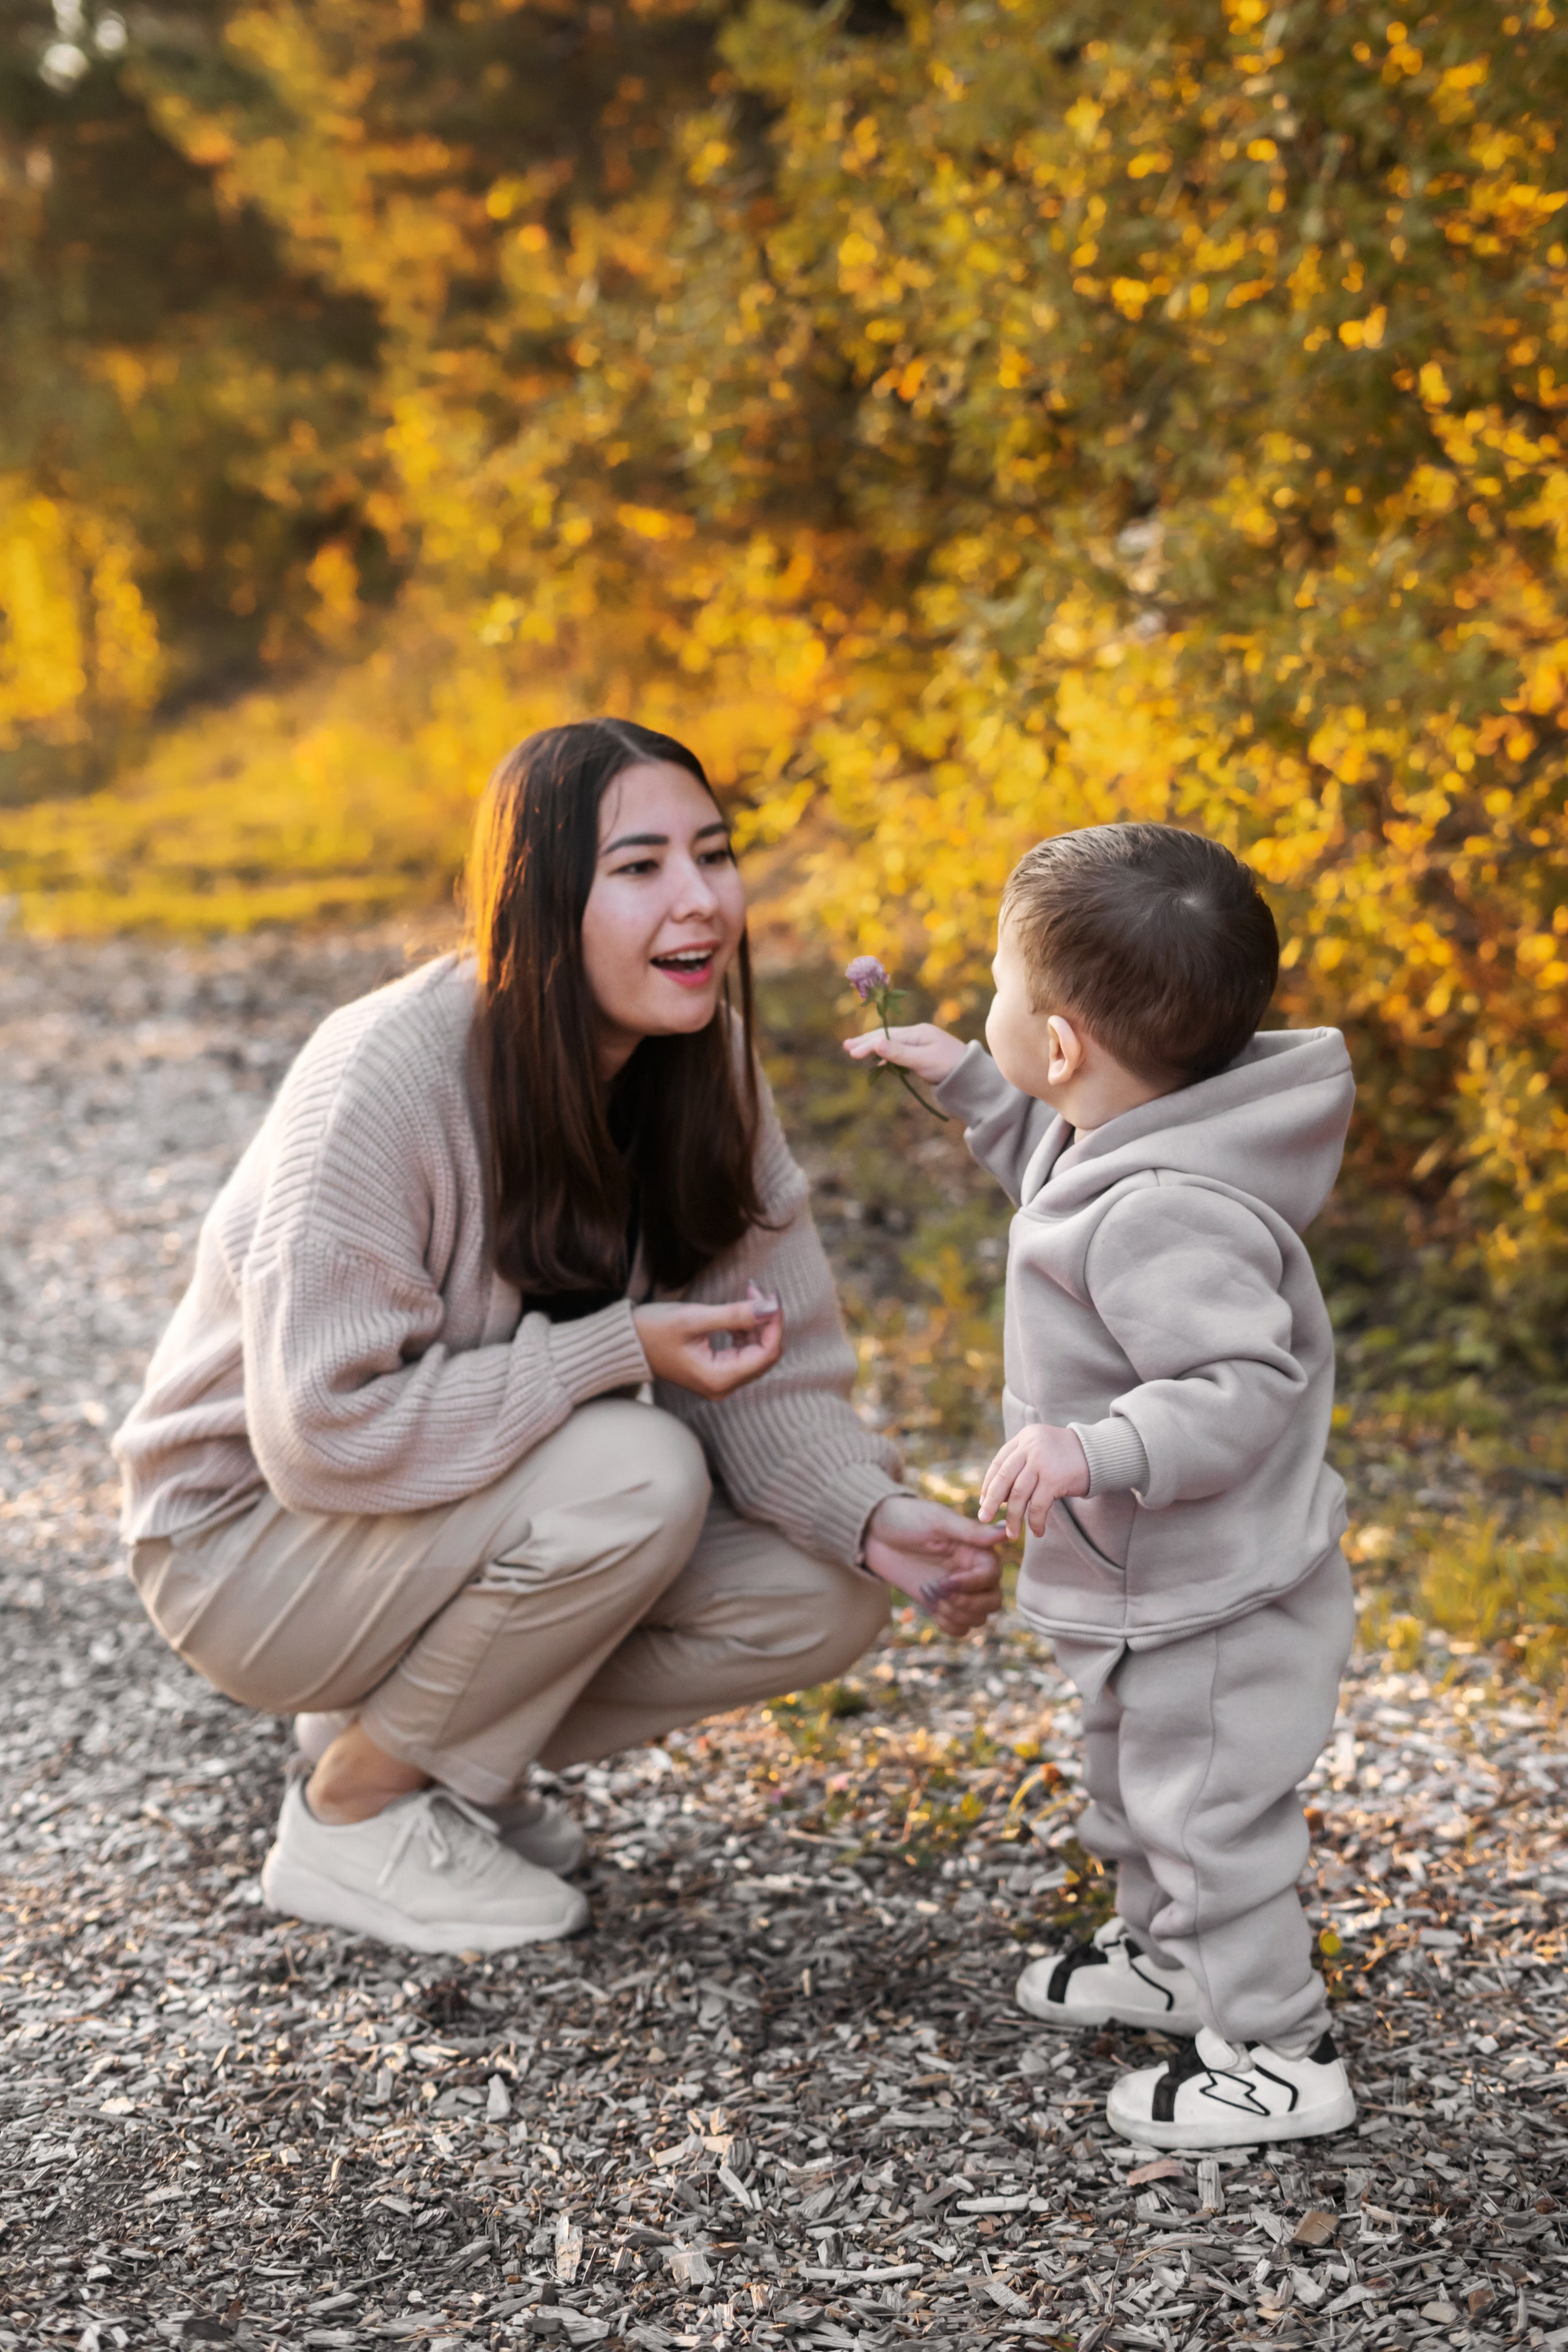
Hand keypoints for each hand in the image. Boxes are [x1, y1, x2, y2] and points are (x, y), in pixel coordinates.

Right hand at [634, 1281, 781, 1399]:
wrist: (625, 1345)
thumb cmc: (653, 1331)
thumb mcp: (694, 1318)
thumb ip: (735, 1314)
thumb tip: (771, 1306)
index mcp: (719, 1378)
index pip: (766, 1352)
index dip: (774, 1322)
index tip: (770, 1294)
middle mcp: (723, 1386)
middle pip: (764, 1354)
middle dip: (766, 1320)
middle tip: (757, 1289)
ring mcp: (719, 1381)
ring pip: (756, 1352)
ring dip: (756, 1323)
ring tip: (747, 1294)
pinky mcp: (715, 1372)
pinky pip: (742, 1353)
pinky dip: (745, 1330)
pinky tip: (737, 1313)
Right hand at [842, 1022, 967, 1086]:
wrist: (973, 1078)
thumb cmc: (951, 1068)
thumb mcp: (924, 1061)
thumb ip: (900, 1053)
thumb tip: (876, 1045)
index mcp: (918, 1032)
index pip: (887, 1037)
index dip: (867, 1044)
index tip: (851, 1052)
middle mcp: (918, 1036)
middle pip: (887, 1037)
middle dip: (866, 1042)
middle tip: (846, 1046)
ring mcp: (921, 1046)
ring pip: (891, 1045)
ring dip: (873, 1049)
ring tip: (856, 1051)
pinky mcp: (923, 1057)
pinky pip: (899, 1054)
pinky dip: (886, 1057)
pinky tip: (878, 1062)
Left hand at [862, 1494, 1006, 1636]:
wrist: (873, 1531)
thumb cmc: (905, 1517)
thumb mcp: (936, 1521)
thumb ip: (970, 1532)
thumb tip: (1004, 1534)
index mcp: (974, 1550)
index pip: (992, 1576)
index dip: (973, 1584)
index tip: (947, 1580)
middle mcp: (969, 1571)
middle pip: (992, 1602)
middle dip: (968, 1604)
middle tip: (939, 1591)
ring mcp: (955, 1590)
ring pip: (978, 1618)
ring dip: (956, 1614)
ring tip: (931, 1595)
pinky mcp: (939, 1603)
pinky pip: (959, 1627)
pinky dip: (949, 1625)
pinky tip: (932, 1609)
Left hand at [978, 1423, 1089, 1539]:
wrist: (1100, 1453)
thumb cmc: (1068, 1457)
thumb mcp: (1041, 1451)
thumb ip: (1021, 1465)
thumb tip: (996, 1498)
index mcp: (1024, 1438)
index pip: (999, 1462)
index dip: (989, 1483)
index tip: (983, 1500)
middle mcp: (1030, 1447)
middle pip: (1003, 1478)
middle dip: (991, 1501)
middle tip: (984, 1518)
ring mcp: (1042, 1462)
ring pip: (1018, 1495)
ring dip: (1013, 1517)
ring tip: (1012, 1534)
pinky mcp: (1054, 1479)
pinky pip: (1038, 1505)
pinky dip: (1035, 1521)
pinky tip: (1036, 1531)